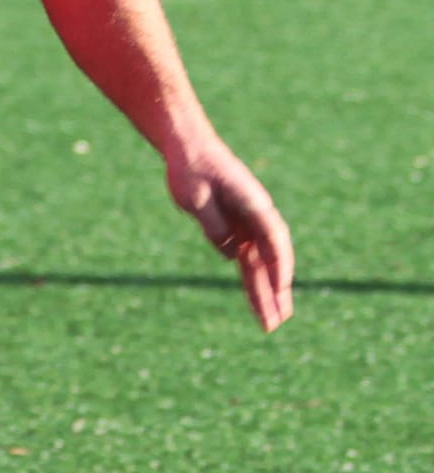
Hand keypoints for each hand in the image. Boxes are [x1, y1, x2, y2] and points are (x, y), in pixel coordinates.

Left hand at [166, 144, 294, 332]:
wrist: (188, 150)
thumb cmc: (191, 170)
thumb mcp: (196, 199)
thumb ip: (215, 227)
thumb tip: (233, 255)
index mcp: (254, 206)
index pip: (273, 243)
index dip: (279, 269)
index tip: (282, 291)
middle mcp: (257, 217)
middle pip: (270, 260)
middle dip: (275, 292)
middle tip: (279, 322)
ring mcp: (248, 225)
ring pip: (259, 264)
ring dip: (264, 292)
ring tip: (271, 321)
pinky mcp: (235, 229)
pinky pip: (246, 259)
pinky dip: (252, 279)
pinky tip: (257, 300)